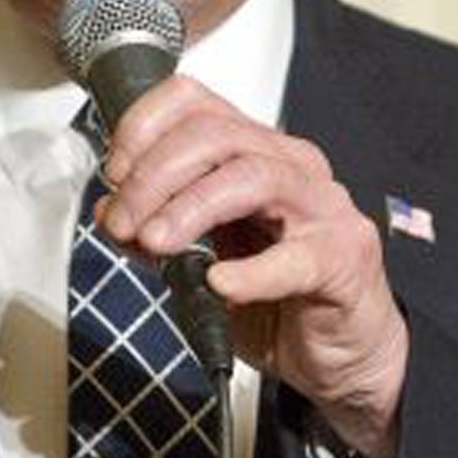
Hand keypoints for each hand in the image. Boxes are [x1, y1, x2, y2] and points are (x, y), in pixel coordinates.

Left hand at [96, 76, 408, 457]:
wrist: (343, 355)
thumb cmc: (281, 299)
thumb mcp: (202, 263)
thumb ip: (159, 234)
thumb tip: (113, 213)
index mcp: (255, 153)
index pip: (194, 102)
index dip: (143, 128)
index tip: (114, 173)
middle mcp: (292, 167)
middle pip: (215, 135)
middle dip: (154, 176)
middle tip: (124, 222)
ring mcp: (323, 209)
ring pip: (251, 177)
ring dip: (189, 208)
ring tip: (156, 243)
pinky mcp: (343, 259)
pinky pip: (294, 258)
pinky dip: (251, 271)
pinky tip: (220, 282)